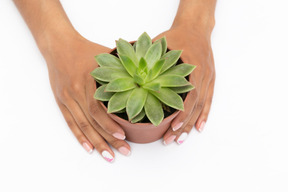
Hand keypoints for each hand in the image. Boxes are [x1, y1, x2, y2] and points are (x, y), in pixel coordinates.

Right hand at [43, 34, 130, 161]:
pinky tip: (88, 148)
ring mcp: (68, 98)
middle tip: (123, 151)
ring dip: (95, 142)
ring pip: (83, 125)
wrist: (59, 46)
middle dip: (108, 139)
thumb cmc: (87, 50)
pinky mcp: (62, 101)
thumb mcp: (106, 55)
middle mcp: (77, 91)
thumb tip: (145, 81)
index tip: (124, 136)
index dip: (111, 124)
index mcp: (90, 80)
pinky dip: (79, 137)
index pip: (99, 108)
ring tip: (108, 156)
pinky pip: (71, 122)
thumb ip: (123, 70)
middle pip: (93, 121)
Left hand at [155, 24, 215, 144]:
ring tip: (181, 139)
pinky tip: (198, 127)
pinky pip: (208, 101)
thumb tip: (126, 69)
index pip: (188, 96)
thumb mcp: (162, 44)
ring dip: (191, 124)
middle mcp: (202, 76)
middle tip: (172, 140)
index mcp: (191, 68)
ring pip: (201, 107)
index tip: (171, 127)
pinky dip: (203, 115)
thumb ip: (147, 58)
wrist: (196, 28)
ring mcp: (208, 79)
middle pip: (194, 106)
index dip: (181, 113)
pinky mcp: (209, 81)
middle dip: (183, 125)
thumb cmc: (177, 36)